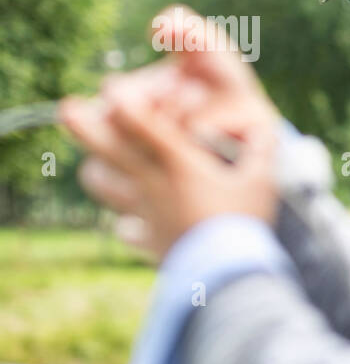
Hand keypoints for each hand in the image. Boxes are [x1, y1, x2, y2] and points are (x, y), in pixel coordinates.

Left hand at [58, 7, 281, 257]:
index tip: (111, 86)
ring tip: (98, 165)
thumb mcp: (263, 181)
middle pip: (109, 148)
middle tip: (67, 108)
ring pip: (105, 187)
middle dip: (84, 126)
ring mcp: (146, 214)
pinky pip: (126, 230)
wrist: (226, 276)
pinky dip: (127, 225)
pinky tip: (133, 224)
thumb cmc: (245, 222)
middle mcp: (153, 184)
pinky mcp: (149, 241)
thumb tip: (267, 128)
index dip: (124, 100)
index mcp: (179, 163)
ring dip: (98, 172)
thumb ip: (264, 149)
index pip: (143, 124)